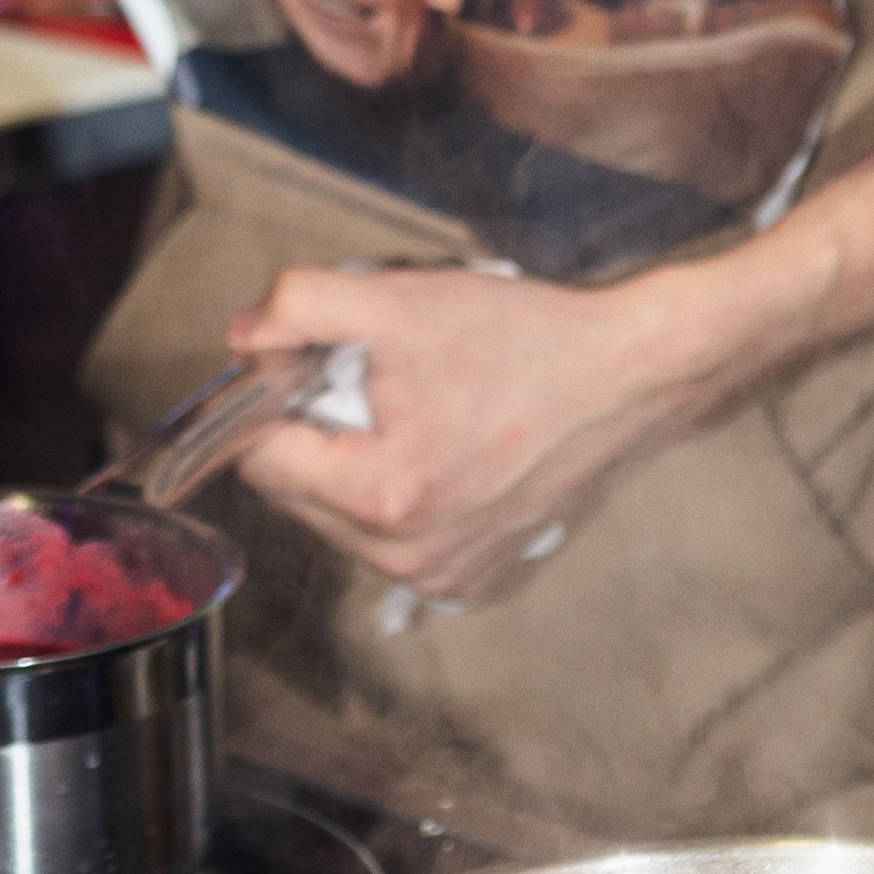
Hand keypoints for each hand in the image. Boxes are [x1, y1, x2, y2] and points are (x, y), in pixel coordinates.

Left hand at [225, 261, 680, 597]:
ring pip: (338, 515)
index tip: (314, 362)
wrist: (628, 373)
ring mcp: (441, 572)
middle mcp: (407, 555)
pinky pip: (388, 535)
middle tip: (377, 379)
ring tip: (414, 410)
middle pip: (296, 490)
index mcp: (383, 496)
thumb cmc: (527, 340)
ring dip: (352, 460)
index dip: (274, 397)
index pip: (261, 457)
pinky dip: (394, 490)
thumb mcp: (402, 300)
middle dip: (316, 430)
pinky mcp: (469, 573)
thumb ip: (303, 305)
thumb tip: (245, 337)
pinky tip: (439, 445)